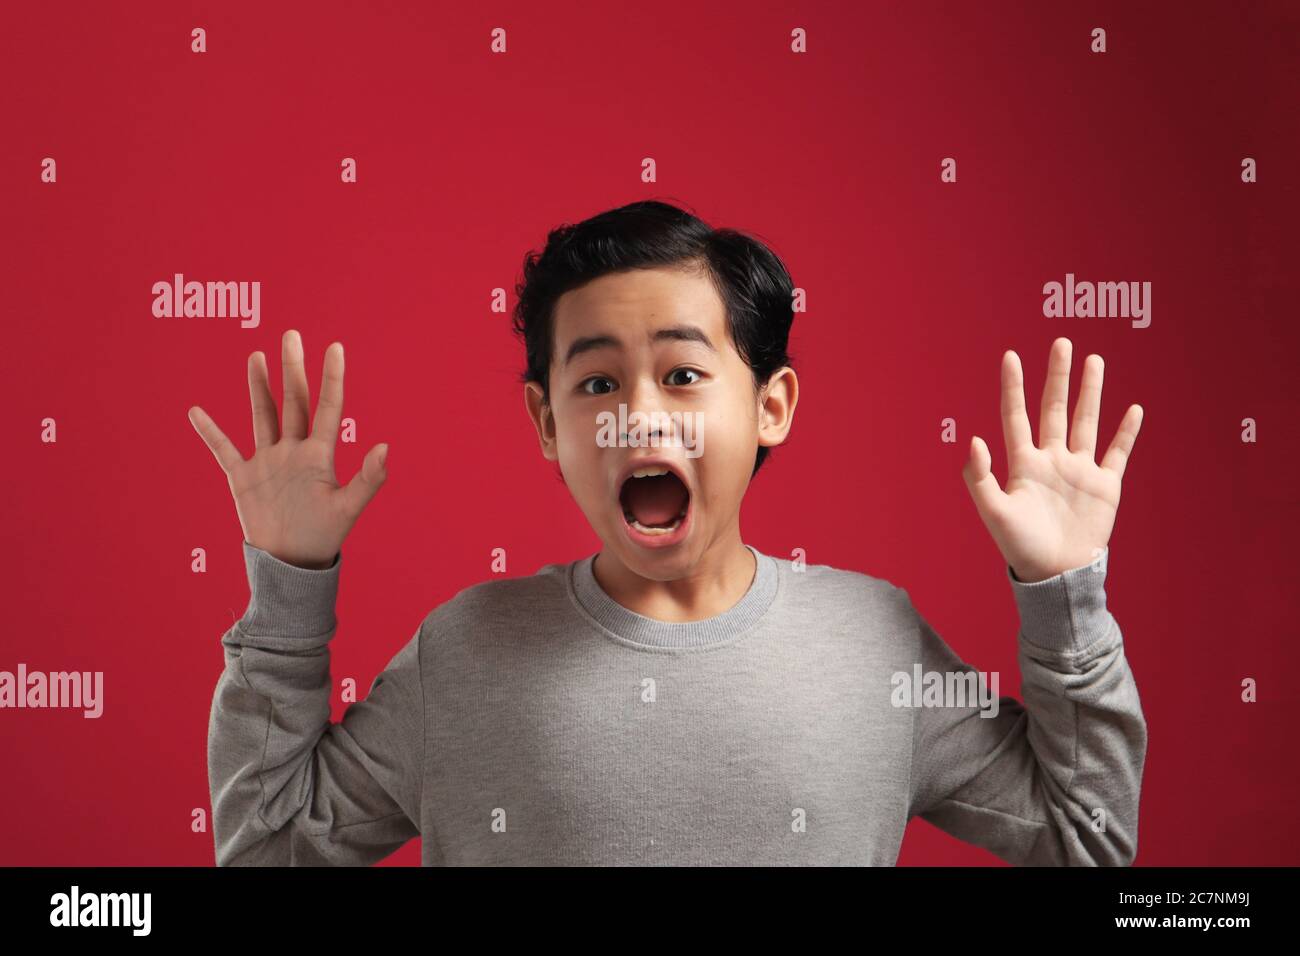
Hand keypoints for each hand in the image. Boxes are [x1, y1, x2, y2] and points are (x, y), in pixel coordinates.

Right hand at [187, 329, 388, 569]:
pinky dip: (210, 432)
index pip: (328, 407)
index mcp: (320, 455)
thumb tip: (385, 446)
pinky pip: (224, 450)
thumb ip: (369, 479)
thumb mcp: (348, 508)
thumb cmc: (323, 538)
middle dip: (293, 370)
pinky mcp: (243, 478)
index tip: (336, 347)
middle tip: (292, 335)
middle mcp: (294, 452)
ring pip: (263, 415)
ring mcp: (268, 462)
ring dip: (259, 387)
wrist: (291, 564)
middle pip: (294, 402)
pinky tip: (196, 412)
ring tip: (257, 356)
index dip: (332, 378)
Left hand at [961, 337, 1142, 582]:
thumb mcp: (993, 512)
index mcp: (1023, 464)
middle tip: (1061, 343)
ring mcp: (1079, 470)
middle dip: (1058, 377)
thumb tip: (974, 439)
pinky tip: (1134, 409)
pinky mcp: (1105, 485)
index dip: (1013, 387)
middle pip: (1055, 409)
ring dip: (1091, 391)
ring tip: (1094, 361)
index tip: (1011, 356)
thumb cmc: (1020, 546)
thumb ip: (980, 477)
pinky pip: (1117, 452)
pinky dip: (1126, 431)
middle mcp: (1051, 460)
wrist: (1056, 574)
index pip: (1016, 416)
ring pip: (1086, 421)